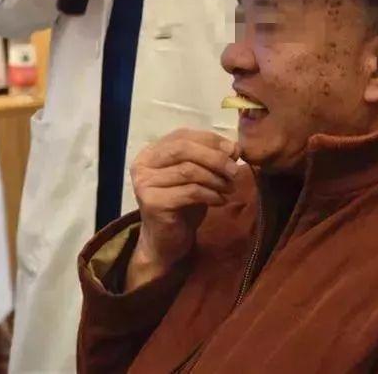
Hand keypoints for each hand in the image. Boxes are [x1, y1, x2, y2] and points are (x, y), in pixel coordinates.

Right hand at [126, 129, 240, 290]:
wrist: (166, 242)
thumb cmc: (182, 206)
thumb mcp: (197, 177)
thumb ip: (209, 158)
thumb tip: (233, 147)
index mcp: (150, 153)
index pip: (182, 136)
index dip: (211, 140)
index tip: (234, 150)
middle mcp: (142, 165)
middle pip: (183, 149)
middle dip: (215, 158)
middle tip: (235, 170)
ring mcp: (144, 184)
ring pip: (188, 170)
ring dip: (216, 178)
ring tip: (230, 188)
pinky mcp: (153, 203)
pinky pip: (190, 192)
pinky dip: (211, 194)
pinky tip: (220, 200)